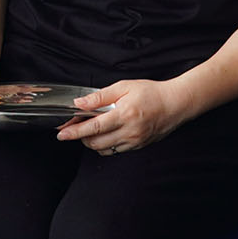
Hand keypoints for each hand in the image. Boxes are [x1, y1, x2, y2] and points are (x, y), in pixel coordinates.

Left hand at [61, 79, 191, 154]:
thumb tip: (80, 103)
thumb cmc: (151, 93)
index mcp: (124, 114)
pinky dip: (105, 146)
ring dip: (92, 142)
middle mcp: (129, 131)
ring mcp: (134, 141)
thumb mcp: (124, 87)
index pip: (93, 127)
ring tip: (90, 130)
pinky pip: (115, 151)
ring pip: (104, 149)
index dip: (75, 131)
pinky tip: (105, 135)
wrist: (175, 104)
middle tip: (74, 128)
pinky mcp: (138, 146)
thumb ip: (100, 96)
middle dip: (80, 137)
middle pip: (95, 142)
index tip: (62, 134)